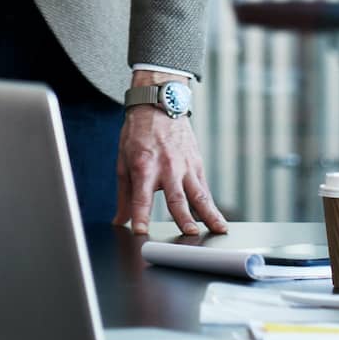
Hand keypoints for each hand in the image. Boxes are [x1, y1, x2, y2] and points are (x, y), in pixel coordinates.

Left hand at [114, 74, 225, 237]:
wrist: (158, 105)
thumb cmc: (137, 135)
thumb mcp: (123, 161)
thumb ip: (124, 195)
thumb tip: (120, 220)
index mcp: (144, 166)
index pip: (141, 197)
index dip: (140, 215)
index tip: (140, 231)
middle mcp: (167, 167)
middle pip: (176, 197)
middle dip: (183, 217)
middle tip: (190, 233)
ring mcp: (185, 166)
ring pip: (199, 195)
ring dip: (209, 214)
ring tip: (218, 229)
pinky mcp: (197, 165)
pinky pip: (205, 189)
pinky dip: (211, 206)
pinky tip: (218, 220)